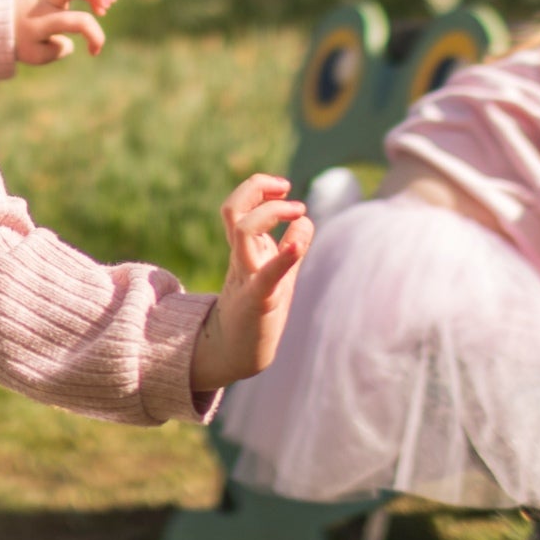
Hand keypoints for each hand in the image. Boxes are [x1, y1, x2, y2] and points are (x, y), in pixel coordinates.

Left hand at [14, 0, 117, 64]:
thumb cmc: (19, 42)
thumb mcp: (36, 56)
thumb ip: (59, 49)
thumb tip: (72, 40)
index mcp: (41, 20)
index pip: (75, 21)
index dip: (94, 35)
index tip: (94, 51)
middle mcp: (45, 1)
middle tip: (108, 6)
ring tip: (111, 0)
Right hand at [189, 174, 314, 391]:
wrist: (241, 352)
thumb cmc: (259, 311)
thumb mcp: (278, 274)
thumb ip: (292, 247)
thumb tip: (306, 219)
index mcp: (243, 249)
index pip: (239, 205)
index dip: (258, 187)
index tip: (284, 190)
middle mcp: (240, 257)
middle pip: (233, 209)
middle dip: (257, 187)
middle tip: (287, 189)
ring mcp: (247, 277)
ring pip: (244, 231)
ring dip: (272, 212)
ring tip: (297, 211)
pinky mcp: (258, 300)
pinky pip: (267, 274)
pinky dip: (283, 257)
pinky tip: (296, 246)